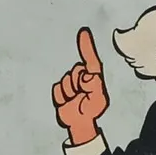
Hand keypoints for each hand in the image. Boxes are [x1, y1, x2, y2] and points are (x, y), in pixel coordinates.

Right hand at [52, 26, 108, 144]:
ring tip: (75, 100)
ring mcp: (70, 82)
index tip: (83, 31)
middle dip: (77, 84)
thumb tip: (85, 74)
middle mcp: (81, 75)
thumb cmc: (91, 110)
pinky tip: (67, 102)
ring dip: (69, 93)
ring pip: (65, 81)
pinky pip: (57, 88)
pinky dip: (61, 97)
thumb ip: (94, 85)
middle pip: (75, 72)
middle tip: (82, 96)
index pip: (90, 58)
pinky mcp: (60, 89)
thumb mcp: (98, 99)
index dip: (86, 45)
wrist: (78, 123)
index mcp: (93, 76)